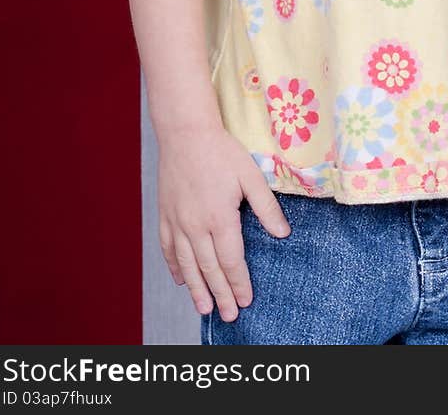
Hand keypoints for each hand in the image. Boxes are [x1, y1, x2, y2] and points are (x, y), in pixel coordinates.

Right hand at [156, 121, 290, 320]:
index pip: (231, 260)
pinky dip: (175, 267)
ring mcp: (177, 222)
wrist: (185, 132)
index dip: (239, 282)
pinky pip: (168, 249)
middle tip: (230, 315)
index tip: (247, 300)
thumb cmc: (222, 151)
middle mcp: (196, 226)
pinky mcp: (165, 215)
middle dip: (221, 294)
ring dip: (197, 289)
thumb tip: (283, 234)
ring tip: (204, 309)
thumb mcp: (251, 176)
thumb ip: (266, 207)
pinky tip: (182, 280)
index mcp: (220, 217)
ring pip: (187, 265)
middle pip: (209, 268)